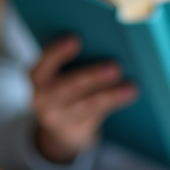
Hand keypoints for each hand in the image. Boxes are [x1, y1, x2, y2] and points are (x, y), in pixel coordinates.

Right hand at [29, 35, 137, 163]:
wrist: (59, 127)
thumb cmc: (65, 88)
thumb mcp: (59, 74)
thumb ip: (74, 61)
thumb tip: (107, 44)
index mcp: (38, 76)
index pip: (45, 63)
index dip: (58, 52)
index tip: (75, 39)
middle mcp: (44, 98)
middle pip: (69, 87)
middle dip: (92, 76)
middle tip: (115, 67)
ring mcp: (59, 117)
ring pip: (87, 105)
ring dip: (110, 95)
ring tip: (131, 87)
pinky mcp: (76, 129)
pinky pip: (97, 115)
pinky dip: (114, 102)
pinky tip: (129, 93)